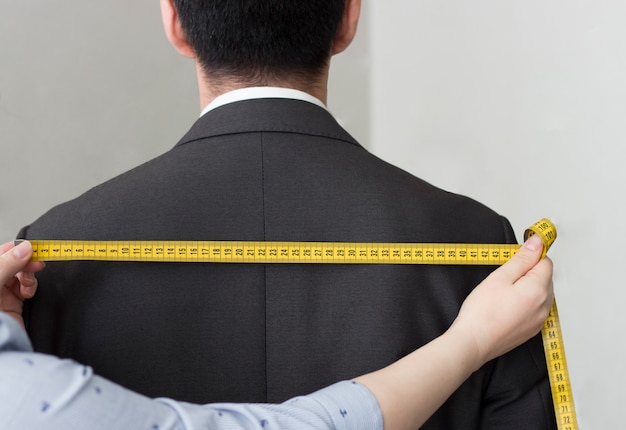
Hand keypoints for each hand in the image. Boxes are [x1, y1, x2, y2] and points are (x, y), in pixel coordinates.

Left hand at [0, 241, 44, 328]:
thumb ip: (8, 265)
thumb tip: (25, 248)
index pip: (1, 254)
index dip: (15, 249)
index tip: (31, 247)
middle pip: (13, 263)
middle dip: (26, 262)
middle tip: (37, 263)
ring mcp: (2, 294)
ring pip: (21, 274)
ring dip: (29, 276)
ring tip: (28, 283)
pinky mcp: (13, 304)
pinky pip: (26, 288)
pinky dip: (31, 288)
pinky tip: (28, 292)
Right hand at [451, 233, 553, 366]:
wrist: (474, 342)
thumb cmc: (483, 311)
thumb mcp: (500, 277)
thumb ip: (522, 259)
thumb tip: (538, 243)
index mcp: (539, 289)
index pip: (546, 262)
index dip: (530, 255)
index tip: (515, 256)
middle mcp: (545, 306)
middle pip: (544, 278)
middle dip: (528, 272)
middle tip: (502, 277)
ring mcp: (539, 320)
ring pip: (540, 293)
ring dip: (526, 288)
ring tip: (502, 293)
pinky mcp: (531, 330)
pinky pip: (534, 308)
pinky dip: (524, 303)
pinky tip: (505, 306)